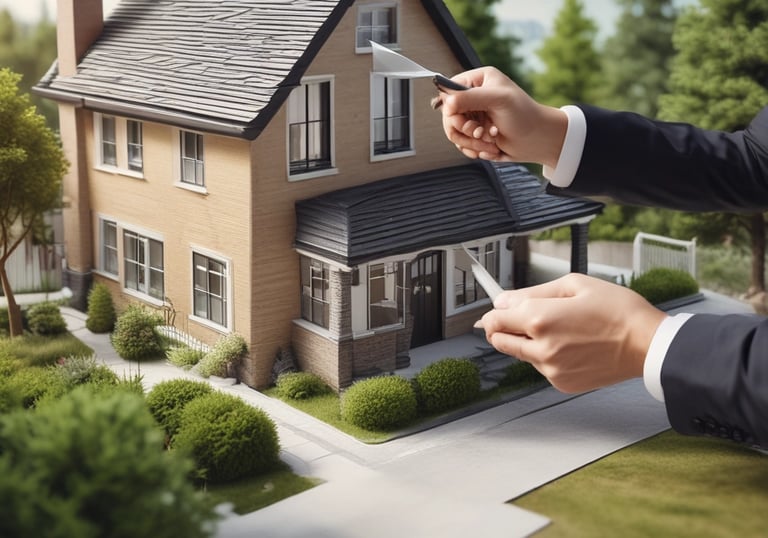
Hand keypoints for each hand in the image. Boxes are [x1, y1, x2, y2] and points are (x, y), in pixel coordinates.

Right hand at [439, 67, 567, 167]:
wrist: (539, 140)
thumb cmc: (525, 115)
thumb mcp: (498, 99)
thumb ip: (470, 97)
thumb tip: (446, 103)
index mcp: (478, 81)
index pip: (448, 91)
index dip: (451, 108)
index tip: (462, 119)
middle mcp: (473, 98)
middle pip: (448, 116)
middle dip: (464, 130)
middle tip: (480, 133)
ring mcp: (473, 118)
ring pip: (454, 133)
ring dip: (472, 143)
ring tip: (490, 141)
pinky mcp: (475, 135)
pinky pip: (463, 145)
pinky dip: (476, 150)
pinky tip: (492, 147)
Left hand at [481, 273, 667, 392]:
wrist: (648, 343)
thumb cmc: (618, 311)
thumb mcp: (574, 285)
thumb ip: (532, 292)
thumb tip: (504, 299)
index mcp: (541, 320)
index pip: (494, 320)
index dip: (493, 312)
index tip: (498, 309)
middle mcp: (542, 348)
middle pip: (498, 340)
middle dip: (504, 328)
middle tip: (522, 318)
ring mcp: (551, 369)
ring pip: (521, 354)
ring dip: (528, 342)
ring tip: (561, 329)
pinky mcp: (562, 383)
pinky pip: (541, 367)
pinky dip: (547, 356)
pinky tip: (570, 344)